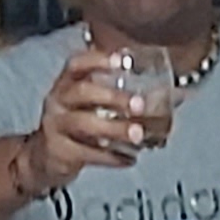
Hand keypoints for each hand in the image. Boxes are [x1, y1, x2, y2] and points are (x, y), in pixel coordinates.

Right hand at [22, 42, 150, 193]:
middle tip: (139, 104)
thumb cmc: (76, 126)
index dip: (97, 59)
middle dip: (112, 96)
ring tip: (139, 135)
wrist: (42, 159)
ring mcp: (56, 126)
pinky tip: (129, 160)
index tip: (122, 60)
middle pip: (82, 92)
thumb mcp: (92, 107)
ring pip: (83, 123)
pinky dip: (110, 158)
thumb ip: (125, 99)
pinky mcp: (59, 152)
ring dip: (114, 128)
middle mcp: (57, 101)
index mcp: (66, 84)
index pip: (77, 64)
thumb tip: (177, 96)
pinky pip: (87, 153)